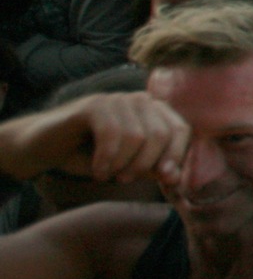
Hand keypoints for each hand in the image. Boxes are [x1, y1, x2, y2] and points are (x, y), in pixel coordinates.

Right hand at [13, 91, 190, 186]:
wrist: (45, 148)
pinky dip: (106, 159)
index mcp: (155, 111)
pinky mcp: (94, 105)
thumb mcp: (128, 166)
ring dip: (122, 164)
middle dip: (145, 165)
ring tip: (106, 174)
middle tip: (124, 180)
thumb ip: (153, 169)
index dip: (176, 156)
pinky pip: (112, 134)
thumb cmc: (90, 157)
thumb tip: (177, 177)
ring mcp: (117, 99)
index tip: (165, 180)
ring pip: (137, 136)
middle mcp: (140, 100)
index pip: (181, 130)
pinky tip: (97, 170)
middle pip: (161, 134)